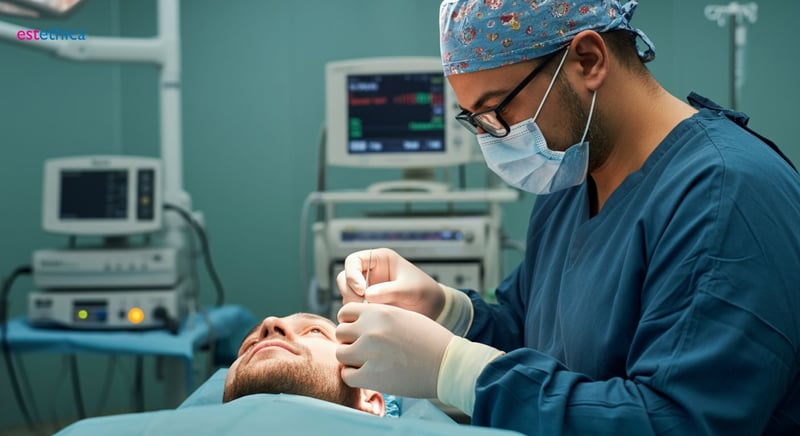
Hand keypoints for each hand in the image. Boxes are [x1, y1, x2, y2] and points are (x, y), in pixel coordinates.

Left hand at [336, 302, 453, 397]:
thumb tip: (356, 323)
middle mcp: (371, 330)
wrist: (447, 364)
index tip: (358, 331)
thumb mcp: (403, 316)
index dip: (349, 322)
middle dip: (349, 341)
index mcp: (379, 312)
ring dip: (351, 359)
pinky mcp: (371, 376)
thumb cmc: (429, 341)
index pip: (345, 312)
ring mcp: (369, 353)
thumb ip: (379, 317)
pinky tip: (369, 375)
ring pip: (340, 354)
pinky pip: (347, 376)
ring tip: (367, 363)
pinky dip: (355, 377)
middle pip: (340, 333)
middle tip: (363, 350)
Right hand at [337, 248, 444, 319]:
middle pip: (344, 278)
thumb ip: (390, 291)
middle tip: (361, 306)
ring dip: (352, 305)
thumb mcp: (411, 290)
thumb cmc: (425, 292)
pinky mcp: (367, 304)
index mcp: (380, 259)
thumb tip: (367, 296)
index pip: (353, 261)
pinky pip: (353, 309)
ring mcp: (367, 289)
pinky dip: (356, 315)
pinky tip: (369, 322)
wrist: (433, 309)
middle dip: (349, 292)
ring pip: (346, 295)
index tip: (362, 291)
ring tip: (369, 315)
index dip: (352, 274)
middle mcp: (370, 272)